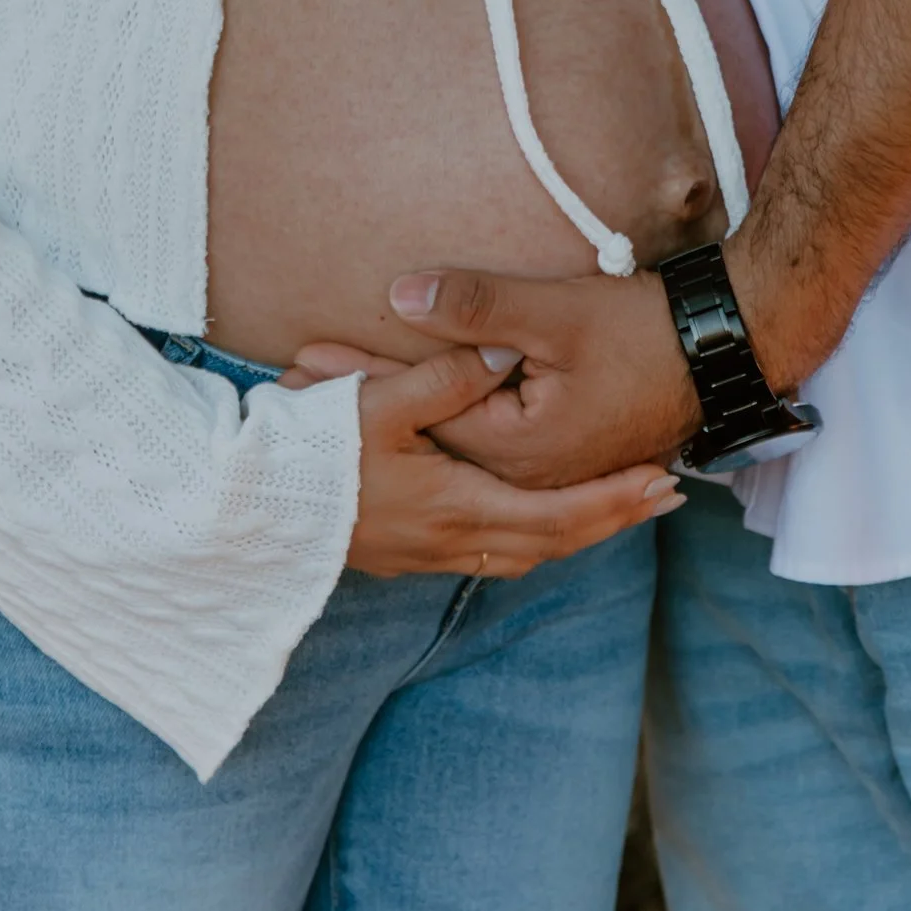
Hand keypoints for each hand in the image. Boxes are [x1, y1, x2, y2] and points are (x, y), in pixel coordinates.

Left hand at [333, 268, 704, 490]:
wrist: (720, 351)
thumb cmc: (642, 332)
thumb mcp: (553, 312)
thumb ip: (476, 308)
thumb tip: (398, 294)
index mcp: (516, 451)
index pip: (418, 414)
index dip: (359, 382)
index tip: (302, 361)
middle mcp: (526, 478)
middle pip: (428, 445)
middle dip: (362, 413)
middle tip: (295, 386)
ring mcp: (547, 477)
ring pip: (454, 457)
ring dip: (396, 427)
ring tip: (336, 416)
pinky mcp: (564, 463)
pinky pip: (488, 466)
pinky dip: (443, 443)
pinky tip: (424, 435)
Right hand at [341, 341, 685, 577]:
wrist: (247, 512)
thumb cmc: (310, 455)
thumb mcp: (378, 404)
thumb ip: (446, 378)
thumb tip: (500, 356)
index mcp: (456, 509)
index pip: (559, 517)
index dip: (614, 502)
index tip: (664, 483)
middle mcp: (450, 542)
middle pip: (552, 543)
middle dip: (610, 520)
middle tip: (662, 497)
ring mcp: (426, 555)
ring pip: (522, 554)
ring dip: (572, 532)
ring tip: (612, 506)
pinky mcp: (406, 553)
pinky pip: (492, 554)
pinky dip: (532, 536)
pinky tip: (534, 517)